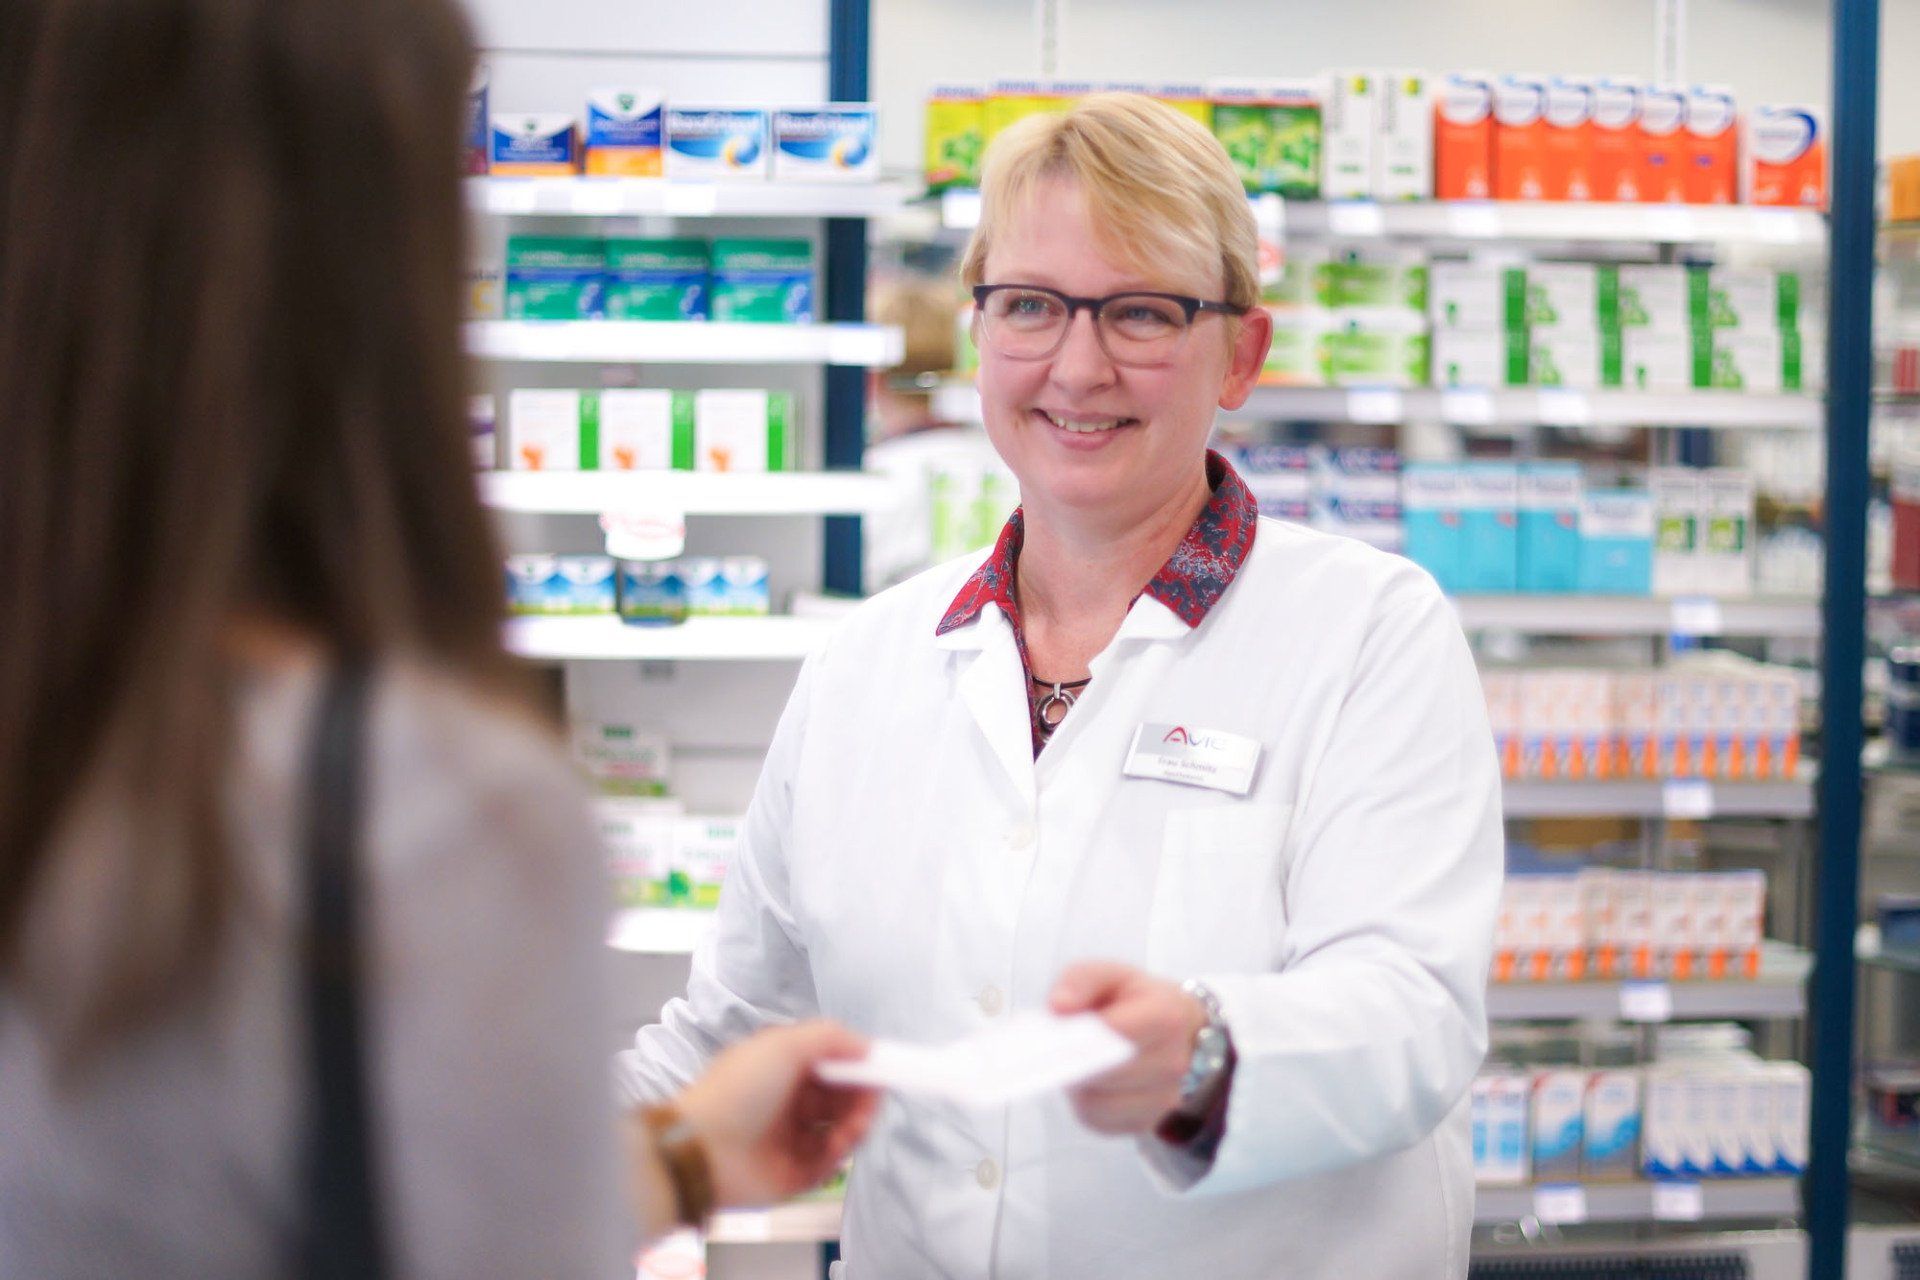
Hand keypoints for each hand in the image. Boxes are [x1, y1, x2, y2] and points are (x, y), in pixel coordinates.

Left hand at [672, 1021, 880, 1207]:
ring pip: (839, 1131)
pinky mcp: (793, 1175)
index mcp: (781, 1070)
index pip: (830, 1067)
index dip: (857, 1067)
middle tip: (873, 1099)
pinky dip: (840, 1151)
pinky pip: (829, 1163)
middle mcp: (787, 1104)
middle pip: (840, 1099)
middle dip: (862, 1097)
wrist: (702, 1149)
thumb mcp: (782, 1045)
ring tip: (857, 1124)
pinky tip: (840, 1144)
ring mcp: (790, 1141)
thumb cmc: (739, 1090)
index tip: (882, 1068)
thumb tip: (868, 1046)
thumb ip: (830, 1037)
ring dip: (856, 1124)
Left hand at [1050, 961, 1208, 1136]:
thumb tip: (1058, 1006)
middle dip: (1074, 1061)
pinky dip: (1083, 1104)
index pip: (1119, 1033)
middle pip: (1105, 1073)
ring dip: (1076, 1085)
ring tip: (1074, 1063)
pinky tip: (1086, 1084)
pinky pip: (1098, 1121)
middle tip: (1054, 1049)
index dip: (1082, 1036)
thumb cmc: (1135, 1000)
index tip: (1056, 1034)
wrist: (1176, 1029)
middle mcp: (1173, 1062)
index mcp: (1167, 1016)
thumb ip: (1079, 980)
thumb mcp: (1109, 974)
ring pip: (1097, 1103)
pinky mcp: (1146, 1123)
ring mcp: (1164, 1098)